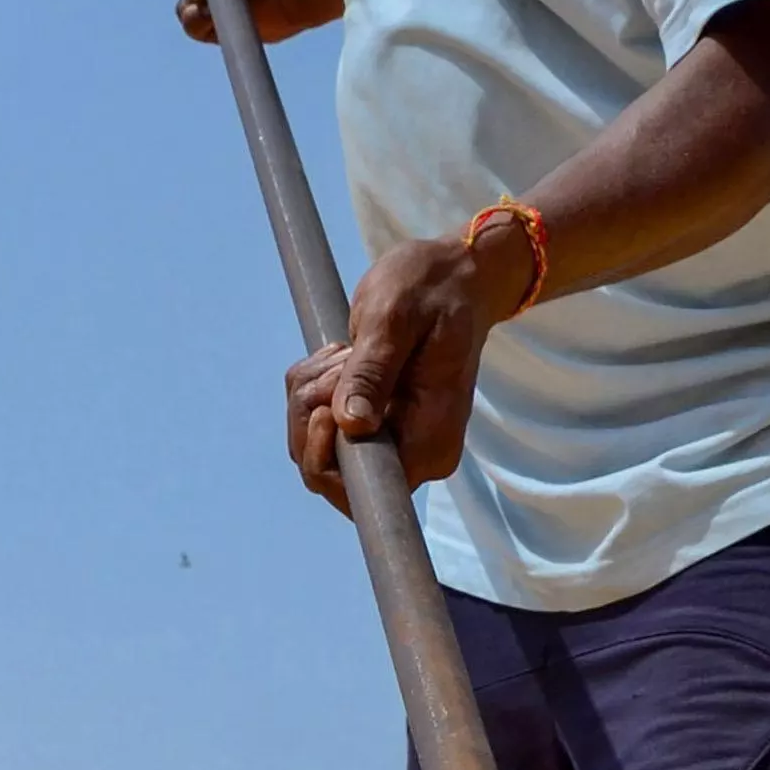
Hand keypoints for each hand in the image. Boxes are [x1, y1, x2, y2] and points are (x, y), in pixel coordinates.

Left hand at [284, 214, 538, 512]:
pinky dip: (316, 388)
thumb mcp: (395, 319)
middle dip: (312, 413)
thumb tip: (352, 425)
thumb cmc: (433, 289)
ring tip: (346, 352)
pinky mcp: (377, 425)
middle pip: (327, 470)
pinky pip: (322, 425)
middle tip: (339, 360)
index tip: (326, 404)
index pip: (361, 492)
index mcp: (429, 443)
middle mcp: (415, 455)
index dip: (324, 459)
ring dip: (313, 394)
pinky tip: (344, 356)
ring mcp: (395, 441)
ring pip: (317, 444)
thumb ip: (372, 373)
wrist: (457, 277)